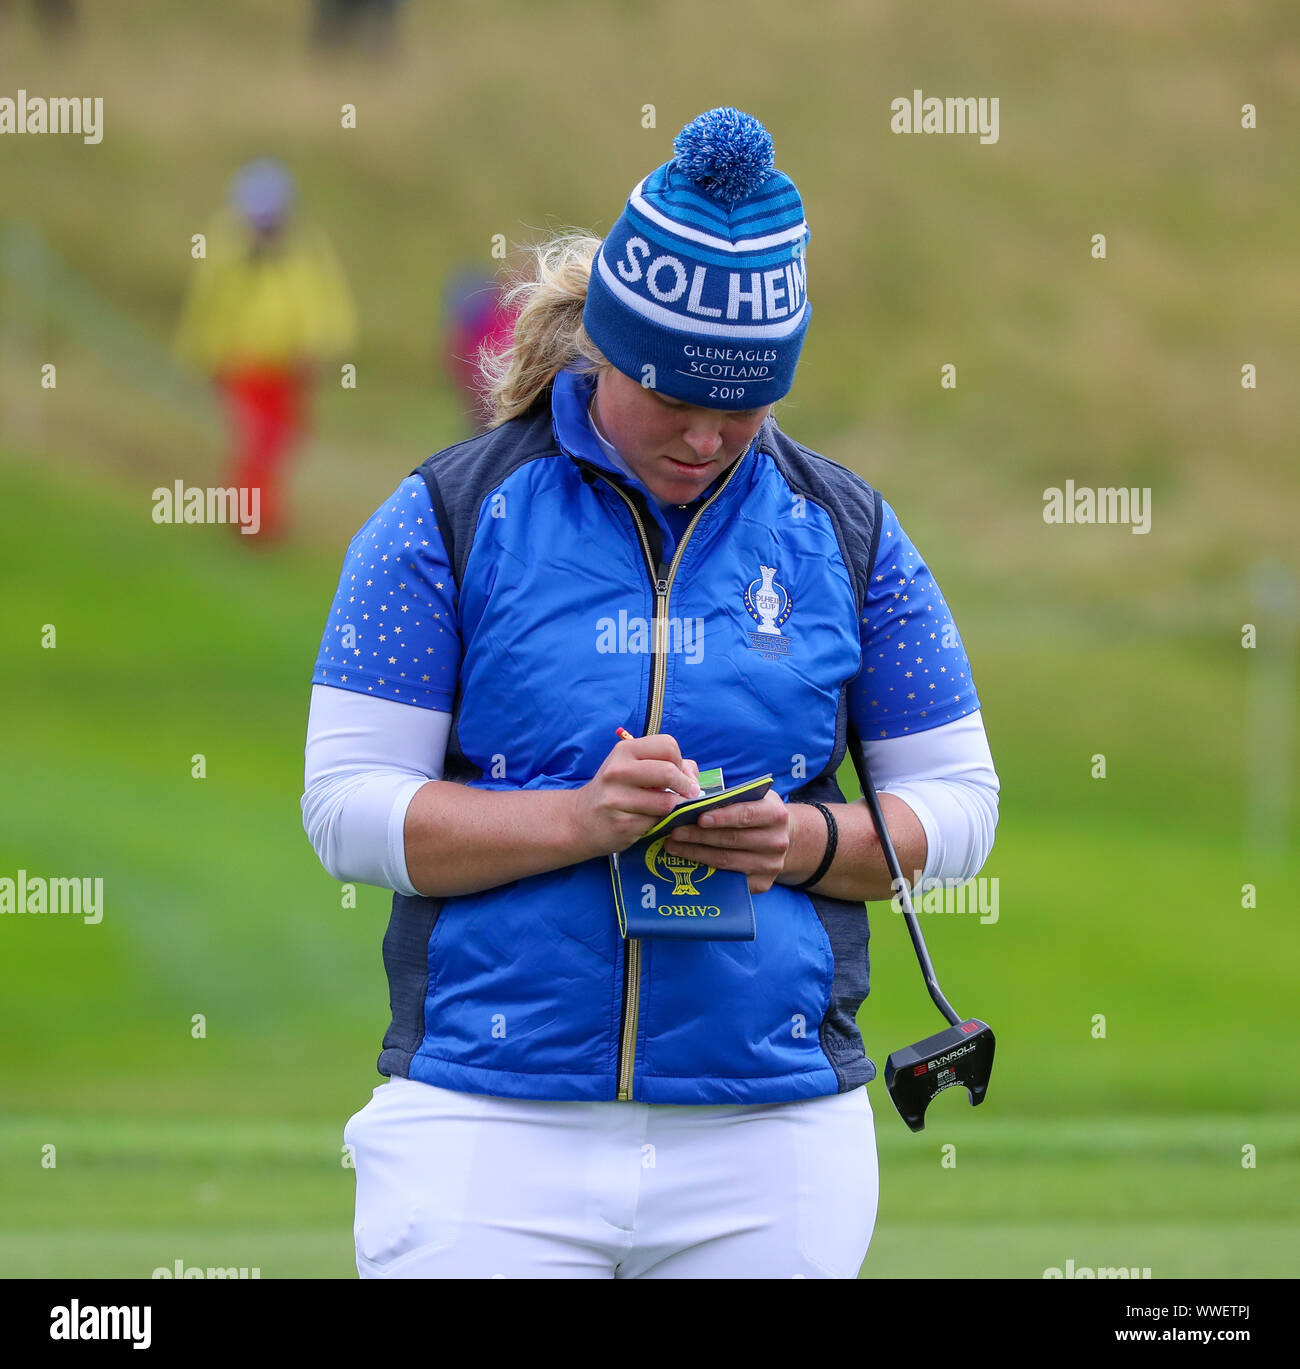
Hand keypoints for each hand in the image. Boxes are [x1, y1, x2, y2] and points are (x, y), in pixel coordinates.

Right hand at [573, 733, 701, 855]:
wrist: (580, 819)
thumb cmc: (615, 790)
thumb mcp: (634, 767)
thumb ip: (666, 763)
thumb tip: (693, 777)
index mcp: (624, 750)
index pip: (668, 745)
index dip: (680, 761)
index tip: (680, 774)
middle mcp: (618, 771)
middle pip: (668, 772)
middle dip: (686, 786)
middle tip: (689, 794)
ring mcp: (617, 798)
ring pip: (666, 802)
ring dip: (673, 808)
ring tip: (665, 808)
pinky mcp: (621, 824)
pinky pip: (656, 823)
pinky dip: (659, 823)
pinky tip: (648, 820)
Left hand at [662, 789, 789, 894]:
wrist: (784, 839)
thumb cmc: (756, 813)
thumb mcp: (751, 799)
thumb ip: (728, 799)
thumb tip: (691, 804)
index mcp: (776, 814)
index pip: (746, 815)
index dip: (722, 817)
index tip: (699, 818)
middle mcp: (777, 841)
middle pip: (732, 840)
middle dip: (699, 836)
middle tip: (674, 832)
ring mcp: (771, 866)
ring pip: (726, 861)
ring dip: (696, 854)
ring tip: (674, 846)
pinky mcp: (763, 884)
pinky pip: (729, 880)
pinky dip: (705, 871)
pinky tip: (688, 863)